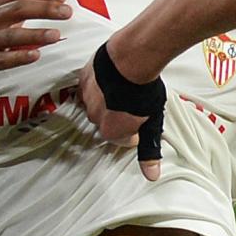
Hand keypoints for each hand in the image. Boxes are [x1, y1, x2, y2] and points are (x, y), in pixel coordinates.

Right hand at [78, 44, 163, 181]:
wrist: (131, 58)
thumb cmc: (144, 92)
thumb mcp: (152, 124)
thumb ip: (149, 151)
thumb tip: (151, 176)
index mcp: (110, 131)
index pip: (122, 138)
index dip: (135, 130)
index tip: (143, 120)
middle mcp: (94, 116)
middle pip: (108, 120)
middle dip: (120, 115)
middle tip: (135, 103)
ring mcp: (86, 96)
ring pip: (97, 103)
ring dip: (109, 99)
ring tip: (125, 90)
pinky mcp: (83, 77)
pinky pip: (90, 86)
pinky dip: (100, 85)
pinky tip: (113, 78)